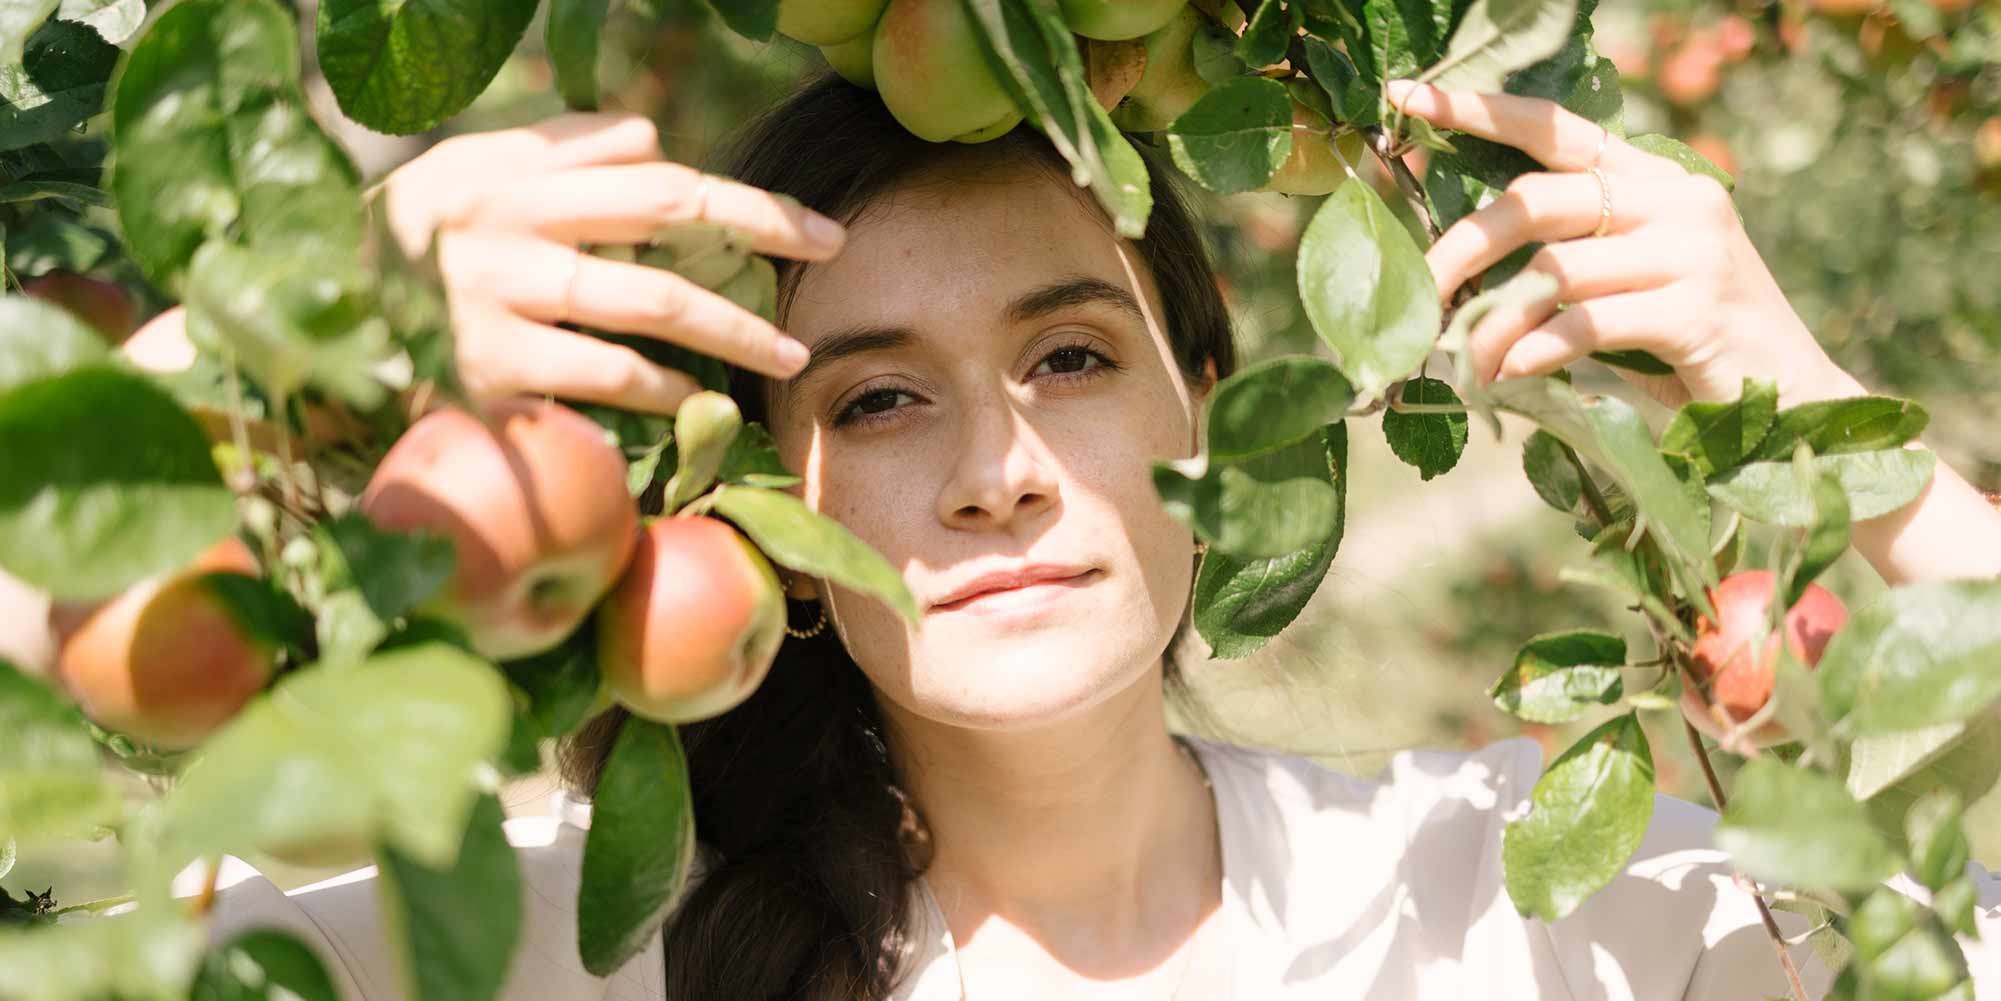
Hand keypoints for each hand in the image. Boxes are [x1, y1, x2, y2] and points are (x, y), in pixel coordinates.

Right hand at [379, 112, 844, 412]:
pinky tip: (699, 403)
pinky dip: (662, 392)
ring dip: (729, 332)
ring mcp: (496, 298)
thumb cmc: (397, 257)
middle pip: (665, 222)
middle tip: (825, 274)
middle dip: (760, 244)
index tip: (820, 232)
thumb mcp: (460, 180)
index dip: (748, 202)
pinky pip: (603, 379)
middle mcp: (507, 225)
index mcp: (509, 175)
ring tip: (784, 356)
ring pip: (645, 300)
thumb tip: (651, 136)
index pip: (656, 177)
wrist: (296, 337)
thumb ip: (554, 154)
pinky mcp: (487, 373)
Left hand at [1384, 80, 1862, 409]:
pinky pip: (1585, 324)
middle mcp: (1675, 199)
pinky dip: (1535, 351)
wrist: (1792, 400)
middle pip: (1536, 200)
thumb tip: (1455, 263)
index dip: (1477, 109)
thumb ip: (1566, 255)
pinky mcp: (1695, 309)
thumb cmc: (1689, 345)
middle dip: (1462, 248)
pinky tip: (1509, 375)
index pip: (1555, 127)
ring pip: (1553, 270)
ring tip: (1469, 363)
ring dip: (1494, 323)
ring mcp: (1691, 251)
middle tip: (1419, 295)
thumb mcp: (1626, 282)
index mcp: (1653, 179)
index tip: (1406, 95)